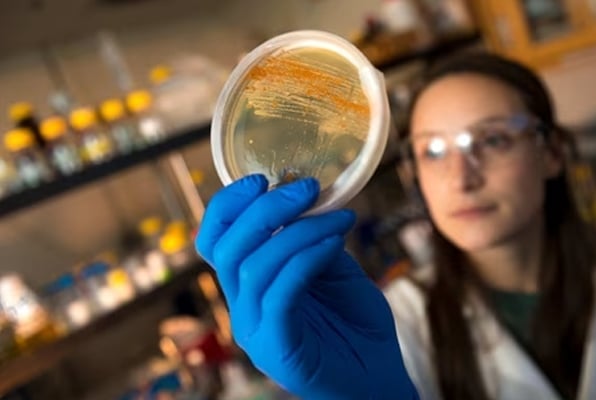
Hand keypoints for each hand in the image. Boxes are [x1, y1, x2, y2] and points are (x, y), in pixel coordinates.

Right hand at [196, 175, 417, 398]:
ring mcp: (256, 331)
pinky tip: (333, 243)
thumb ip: (314, 240)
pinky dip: (305, 260)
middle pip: (228, 249)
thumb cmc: (356, 324)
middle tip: (307, 188)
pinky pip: (280, 295)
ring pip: (253, 268)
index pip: (215, 241)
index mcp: (248, 287)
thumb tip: (309, 199)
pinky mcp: (278, 349)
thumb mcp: (334, 270)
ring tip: (338, 216)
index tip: (260, 177)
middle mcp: (243, 308)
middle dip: (265, 209)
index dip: (227, 206)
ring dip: (298, 231)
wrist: (379, 378)